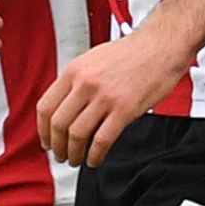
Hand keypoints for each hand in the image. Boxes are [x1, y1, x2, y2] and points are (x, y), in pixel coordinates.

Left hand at [38, 26, 188, 166]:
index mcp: (75, 71)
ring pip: (77, 134)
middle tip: (61, 155)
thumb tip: (66, 105)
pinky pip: (102, 139)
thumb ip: (77, 81)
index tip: (47, 140)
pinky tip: (96, 159)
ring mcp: (105, 97)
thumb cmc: (133, 52)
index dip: (43, 130)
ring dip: (74, 153)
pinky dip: (96, 155)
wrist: (161, 46)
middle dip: (57, 146)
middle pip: (59, 124)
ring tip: (78, 159)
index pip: (46, 106)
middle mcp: (86, 83)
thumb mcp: (94, 59)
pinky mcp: (125, 109)